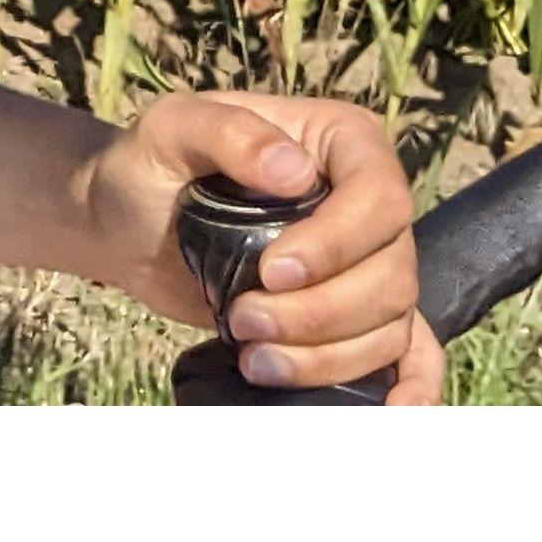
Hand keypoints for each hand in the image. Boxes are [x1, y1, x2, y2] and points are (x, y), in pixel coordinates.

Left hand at [75, 92, 443, 402]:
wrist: (129, 226)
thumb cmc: (149, 166)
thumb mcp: (170, 129)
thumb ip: (228, 132)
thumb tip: (296, 171)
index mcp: (342, 142)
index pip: (379, 198)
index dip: (335, 246)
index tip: (270, 272)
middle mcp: (368, 202)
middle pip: (390, 274)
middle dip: (318, 314)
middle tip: (243, 320)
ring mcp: (366, 263)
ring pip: (389, 324)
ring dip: (326, 355)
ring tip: (254, 356)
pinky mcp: (354, 315)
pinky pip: (411, 353)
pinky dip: (412, 385)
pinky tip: (397, 412)